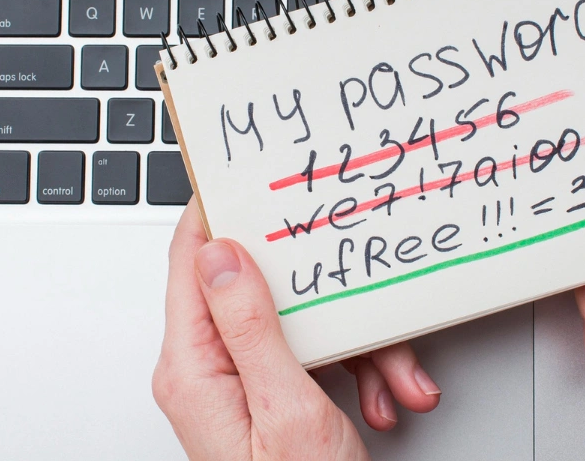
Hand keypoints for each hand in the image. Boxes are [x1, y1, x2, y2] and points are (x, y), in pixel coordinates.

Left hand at [153, 199, 441, 459]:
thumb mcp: (286, 407)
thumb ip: (250, 325)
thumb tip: (222, 253)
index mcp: (192, 366)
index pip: (190, 259)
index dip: (219, 210)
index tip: (252, 176)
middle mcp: (204, 371)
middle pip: (258, 290)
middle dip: (324, 296)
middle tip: (355, 281)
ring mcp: (235, 384)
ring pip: (298, 325)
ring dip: (356, 346)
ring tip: (394, 379)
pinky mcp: (264, 398)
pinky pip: (310, 359)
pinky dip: (356, 374)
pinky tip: (383, 398)